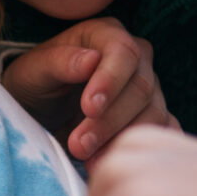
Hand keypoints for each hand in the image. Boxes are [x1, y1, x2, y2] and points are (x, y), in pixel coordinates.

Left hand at [0, 19, 176, 161]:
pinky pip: (162, 132)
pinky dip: (140, 148)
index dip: (110, 80)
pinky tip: (114, 161)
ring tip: (89, 161)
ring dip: (121, 140)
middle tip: (78, 146)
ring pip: (154, 113)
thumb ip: (59, 62)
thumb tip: (91, 60)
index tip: (89, 108)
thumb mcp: (34, 71)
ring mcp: (149, 88)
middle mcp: (136, 57)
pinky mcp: (152, 116)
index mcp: (107, 34)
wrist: (39, 111)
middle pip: (140, 87)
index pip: (123, 52)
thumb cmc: (35, 82)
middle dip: (109, 121)